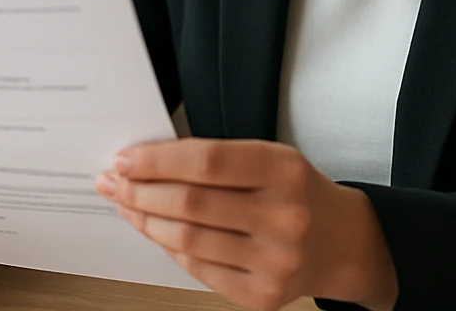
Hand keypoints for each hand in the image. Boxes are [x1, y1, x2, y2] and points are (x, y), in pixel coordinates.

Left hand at [95, 138, 397, 310]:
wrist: (342, 242)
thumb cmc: (296, 193)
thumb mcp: (271, 159)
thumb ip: (218, 160)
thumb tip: (146, 163)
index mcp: (284, 170)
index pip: (207, 162)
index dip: (157, 161)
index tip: (124, 159)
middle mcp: (283, 216)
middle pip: (191, 204)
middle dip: (140, 191)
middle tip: (113, 182)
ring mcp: (275, 261)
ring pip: (188, 241)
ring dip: (146, 221)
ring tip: (126, 205)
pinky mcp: (263, 295)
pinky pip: (199, 270)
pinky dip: (170, 249)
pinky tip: (157, 232)